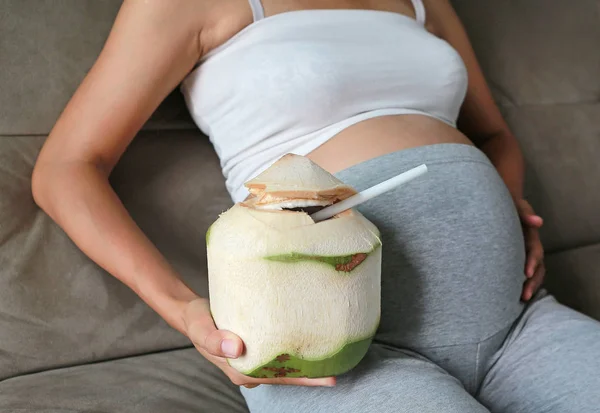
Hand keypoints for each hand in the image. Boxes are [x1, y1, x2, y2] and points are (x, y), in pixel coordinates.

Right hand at [182, 298, 336, 388]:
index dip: (302, 379)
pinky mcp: (254, 346)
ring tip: (329, 358)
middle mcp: (249, 368)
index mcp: (240, 370)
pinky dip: (292, 352)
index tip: (327, 377)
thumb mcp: (201, 328)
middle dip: (310, 376)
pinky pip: (277, 353)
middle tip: (338, 371)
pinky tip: (307, 344)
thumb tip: (237, 347)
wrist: (191, 313)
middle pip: (285, 376)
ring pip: (283, 366)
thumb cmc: (197, 320)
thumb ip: (215, 339)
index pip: (278, 378)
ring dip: (303, 365)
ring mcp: (251, 360)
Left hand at [515, 199, 544, 300]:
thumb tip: (539, 222)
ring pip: (532, 273)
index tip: (526, 273)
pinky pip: (521, 273)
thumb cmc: (511, 206)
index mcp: (531, 237)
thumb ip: (526, 214)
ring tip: (520, 300)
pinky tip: (511, 295)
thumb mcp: (518, 206)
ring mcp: (524, 254)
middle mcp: (530, 248)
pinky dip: (520, 284)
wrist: (503, 206)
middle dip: (532, 283)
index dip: (532, 263)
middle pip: (537, 268)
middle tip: (523, 296)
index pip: (535, 252)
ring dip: (528, 287)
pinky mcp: (516, 258)